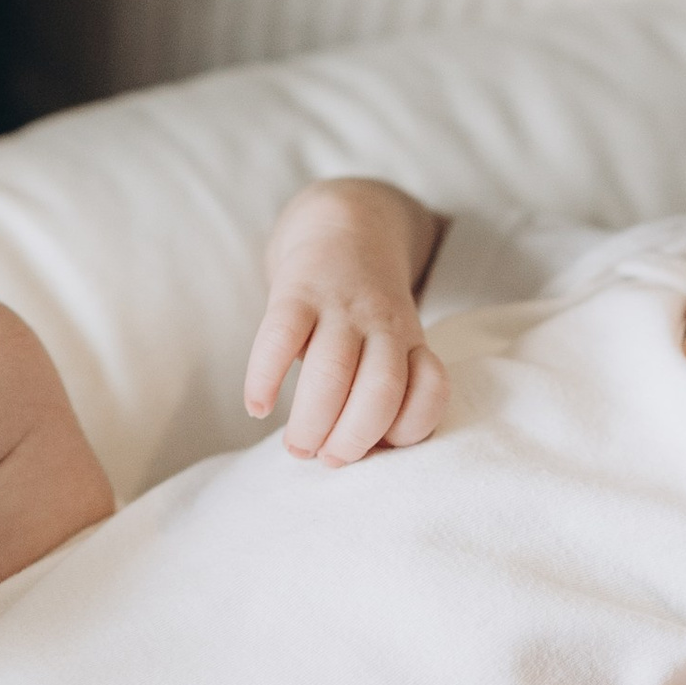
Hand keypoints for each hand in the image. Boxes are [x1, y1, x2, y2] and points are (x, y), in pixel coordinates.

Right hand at [246, 179, 446, 462]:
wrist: (346, 226)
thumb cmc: (365, 312)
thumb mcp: (392, 346)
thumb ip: (381, 394)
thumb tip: (344, 454)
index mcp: (411, 344)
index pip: (428, 392)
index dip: (405, 431)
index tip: (377, 448)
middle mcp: (382, 324)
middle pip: (381, 388)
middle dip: (352, 437)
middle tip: (325, 458)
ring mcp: (339, 305)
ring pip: (332, 369)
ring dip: (312, 420)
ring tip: (295, 446)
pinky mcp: (296, 290)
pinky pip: (279, 335)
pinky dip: (265, 377)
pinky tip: (257, 406)